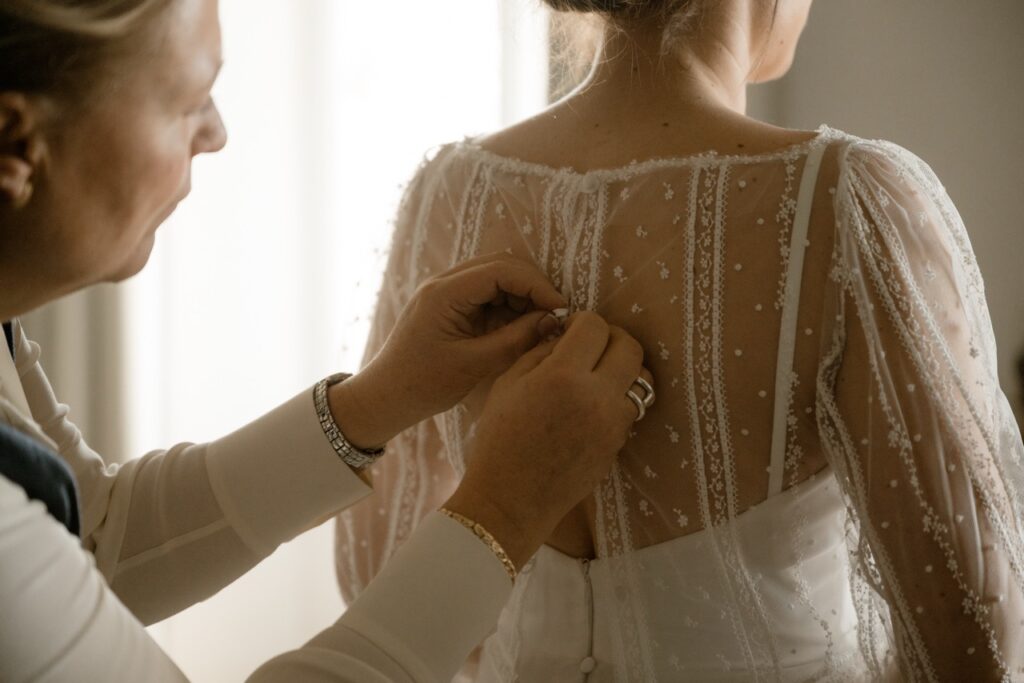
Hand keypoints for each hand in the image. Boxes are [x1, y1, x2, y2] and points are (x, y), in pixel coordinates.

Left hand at [330, 253, 565, 448]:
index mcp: (444, 293)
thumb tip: (553, 320)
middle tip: (555, 316)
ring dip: (522, 297)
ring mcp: (446, 291)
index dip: (536, 285)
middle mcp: (444, 283)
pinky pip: (487, 294)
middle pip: (501, 265)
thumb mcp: (474, 365)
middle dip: (532, 287)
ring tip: (540, 325)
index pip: (501, 270)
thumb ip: (515, 339)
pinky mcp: (451, 305)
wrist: (386, 397)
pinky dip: (509, 307)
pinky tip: (522, 329)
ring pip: (497, 277)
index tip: (561, 308)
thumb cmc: (423, 385)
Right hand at [443, 312, 653, 568]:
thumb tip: (565, 333)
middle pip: (630, 346)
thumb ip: (541, 351)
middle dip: (611, 337)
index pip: (595, 326)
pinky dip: (620, 396)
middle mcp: (597, 396)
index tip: (570, 329)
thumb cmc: (499, 439)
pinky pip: (632, 407)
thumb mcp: (508, 383)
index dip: (582, 321)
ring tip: (598, 373)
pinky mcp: (619, 443)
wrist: (512, 499)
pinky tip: (594, 402)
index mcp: (563, 376)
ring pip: (641, 378)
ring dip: (623, 367)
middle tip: (590, 345)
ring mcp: (614, 423)